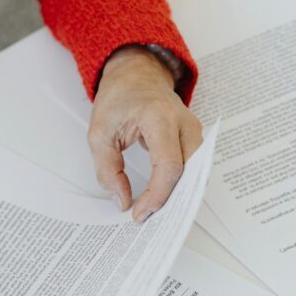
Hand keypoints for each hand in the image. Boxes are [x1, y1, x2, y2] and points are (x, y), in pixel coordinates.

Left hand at [88, 46, 202, 221]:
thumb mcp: (99, 133)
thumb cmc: (118, 99)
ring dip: (179, 195)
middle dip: (172, 201)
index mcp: (160, 118)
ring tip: (157, 213)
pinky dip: (181, 185)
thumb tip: (123, 201)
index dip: (157, 195)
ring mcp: (194, 130)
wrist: (136, 75)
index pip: (169, 166)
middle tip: (150, 220)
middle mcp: (185, 123)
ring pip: (196, 172)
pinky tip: (165, 199)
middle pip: (190, 173)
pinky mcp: (194, 138)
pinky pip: (193, 167)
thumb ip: (108, 169)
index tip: (140, 213)